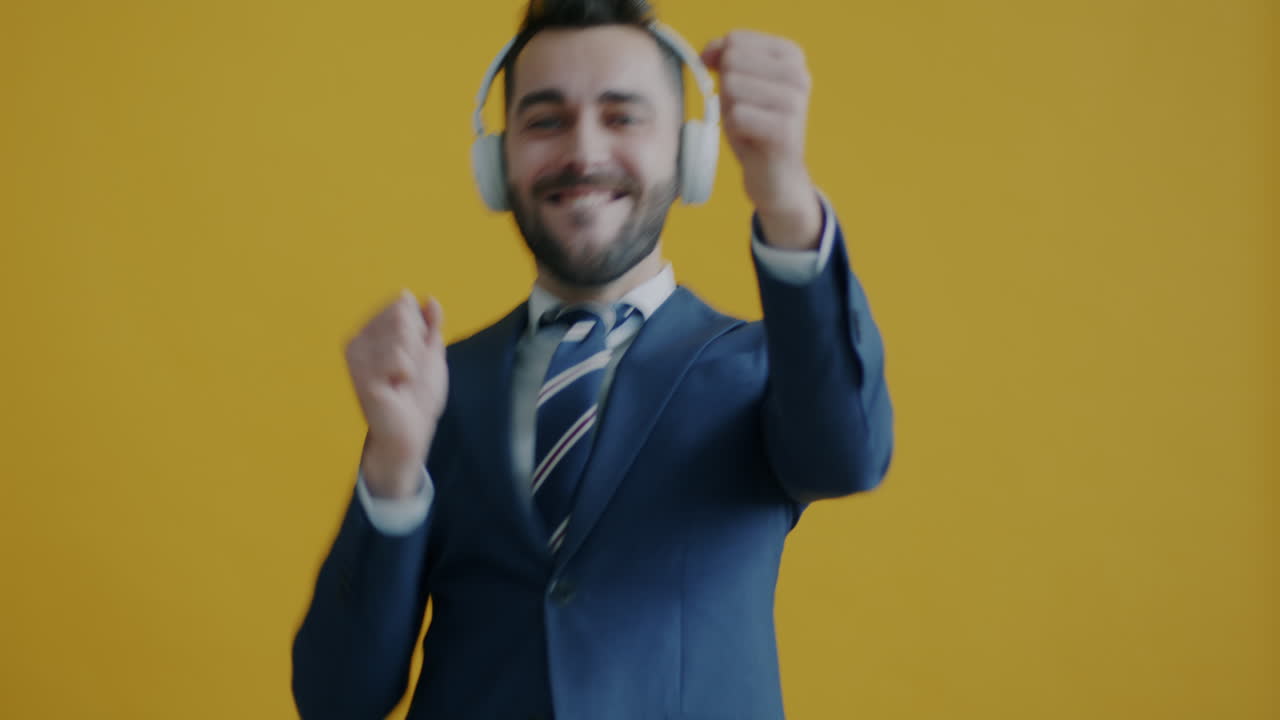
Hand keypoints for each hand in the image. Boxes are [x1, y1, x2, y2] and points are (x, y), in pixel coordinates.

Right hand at [345, 290, 448, 497]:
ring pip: (401, 334)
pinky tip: (396, 387)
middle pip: (402, 316)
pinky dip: (407, 373)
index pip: (404, 304)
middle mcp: (357, 340)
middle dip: (417, 345)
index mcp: (371, 332)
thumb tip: (430, 299)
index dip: (421, 331)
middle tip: (408, 372)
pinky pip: (397, 357)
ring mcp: (356, 358)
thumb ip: (431, 325)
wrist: (412, 431)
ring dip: (413, 362)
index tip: (412, 357)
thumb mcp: (431, 353)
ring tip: (402, 381)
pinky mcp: (361, 376)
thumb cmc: (418, 395)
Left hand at [702, 30, 822, 248]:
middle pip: (732, 62)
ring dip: (731, 110)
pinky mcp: (785, 130)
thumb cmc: (753, 125)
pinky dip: (735, 131)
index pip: (735, 39)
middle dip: (727, 90)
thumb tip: (709, 52)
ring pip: (732, 87)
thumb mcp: (736, 83)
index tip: (732, 87)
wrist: (775, 176)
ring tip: (749, 125)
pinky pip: (736, 116)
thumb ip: (724, 56)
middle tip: (746, 112)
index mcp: (791, 55)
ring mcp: (795, 101)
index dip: (720, 62)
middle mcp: (799, 74)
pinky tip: (752, 140)